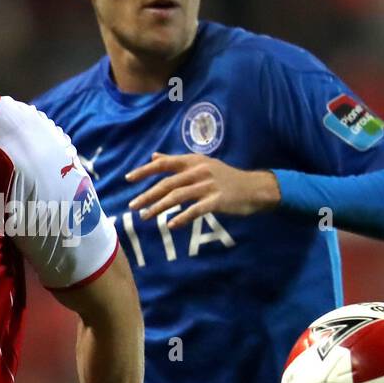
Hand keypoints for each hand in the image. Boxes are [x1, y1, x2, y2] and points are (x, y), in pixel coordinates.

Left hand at [126, 152, 279, 228]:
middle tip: (133, 206)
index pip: (164, 164)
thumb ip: (177, 162)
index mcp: (194, 161)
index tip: (128, 179)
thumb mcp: (202, 164)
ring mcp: (208, 186)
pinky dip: (182, 218)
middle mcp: (199, 171)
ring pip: (178, 197)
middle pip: (167, 183)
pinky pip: (195, 210)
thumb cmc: (226, 177)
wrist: (255, 188)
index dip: (145, 171)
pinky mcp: (217, 201)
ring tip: (145, 217)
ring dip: (159, 208)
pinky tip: (171, 225)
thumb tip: (153, 157)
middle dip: (148, 195)